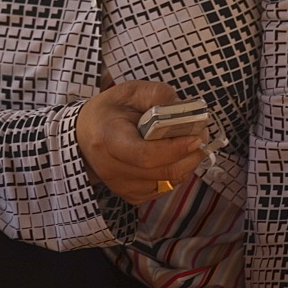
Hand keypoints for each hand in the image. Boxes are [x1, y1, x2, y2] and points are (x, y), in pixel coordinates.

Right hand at [76, 80, 205, 204]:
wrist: (84, 134)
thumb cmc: (110, 110)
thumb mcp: (131, 91)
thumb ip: (158, 96)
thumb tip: (184, 109)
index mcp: (108, 139)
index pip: (145, 155)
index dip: (175, 148)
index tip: (196, 135)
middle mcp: (112, 169)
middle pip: (161, 172)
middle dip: (189, 155)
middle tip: (202, 135)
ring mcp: (121, 186)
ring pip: (167, 183)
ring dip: (187, 164)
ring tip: (192, 143)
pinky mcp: (130, 195)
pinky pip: (163, 188)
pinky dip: (176, 173)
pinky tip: (174, 156)